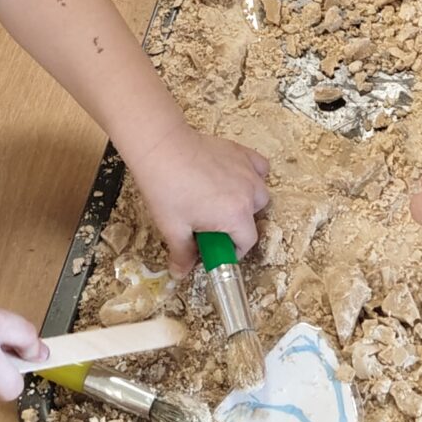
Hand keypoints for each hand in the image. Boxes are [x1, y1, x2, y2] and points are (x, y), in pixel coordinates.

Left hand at [126, 125, 270, 278]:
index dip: (233, 251)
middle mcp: (249, 193)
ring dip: (247, 202)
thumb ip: (182, 253)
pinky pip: (259, 167)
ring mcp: (248, 171)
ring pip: (259, 193)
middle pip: (254, 218)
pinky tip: (235, 178)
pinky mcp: (241, 153)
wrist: (162, 147)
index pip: (247, 242)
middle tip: (214, 225)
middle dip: (238, 226)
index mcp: (235, 216)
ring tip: (222, 201)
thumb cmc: (166, 188)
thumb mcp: (172, 228)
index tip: (216, 249)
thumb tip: (180, 273)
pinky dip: (253, 175)